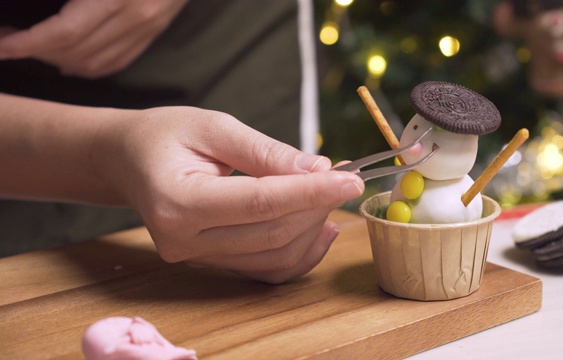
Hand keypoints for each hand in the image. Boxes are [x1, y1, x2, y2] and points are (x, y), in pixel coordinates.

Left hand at [0, 0, 188, 77]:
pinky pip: (115, 63)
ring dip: (58, 62)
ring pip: (93, 64)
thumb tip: (44, 3)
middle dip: (35, 52)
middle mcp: (133, 17)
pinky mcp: (151, 34)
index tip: (2, 47)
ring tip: (33, 50)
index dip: (28, 43)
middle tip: (9, 41)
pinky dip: (87, 68)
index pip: (64, 32)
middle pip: (75, 52)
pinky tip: (67, 62)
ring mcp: (145, 29)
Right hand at [98, 106, 364, 283]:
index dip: (312, 192)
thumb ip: (265, 151)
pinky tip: (320, 227)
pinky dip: (300, 252)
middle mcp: (183, 240)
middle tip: (344, 177)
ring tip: (330, 195)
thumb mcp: (214, 126)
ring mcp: (194, 258)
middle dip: (318, 206)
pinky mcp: (208, 264)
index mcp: (178, 201)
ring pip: (274, 256)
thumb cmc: (165, 135)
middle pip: (272, 233)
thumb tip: (318, 170)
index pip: (260, 203)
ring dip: (313, 228)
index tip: (352, 179)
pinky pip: (266, 269)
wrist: (129, 160)